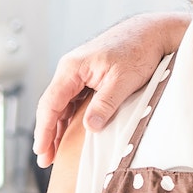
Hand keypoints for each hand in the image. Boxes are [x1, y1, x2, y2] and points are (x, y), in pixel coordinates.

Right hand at [31, 12, 187, 166]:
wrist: (150, 32)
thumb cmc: (138, 50)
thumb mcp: (123, 80)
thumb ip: (105, 103)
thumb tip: (90, 127)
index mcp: (72, 68)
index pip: (51, 103)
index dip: (45, 129)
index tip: (42, 150)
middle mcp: (70, 70)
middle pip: (51, 106)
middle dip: (47, 133)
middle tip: (45, 160)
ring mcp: (78, 73)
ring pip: (61, 105)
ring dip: (57, 128)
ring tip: (54, 153)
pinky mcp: (88, 77)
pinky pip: (73, 101)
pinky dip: (69, 119)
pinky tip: (69, 135)